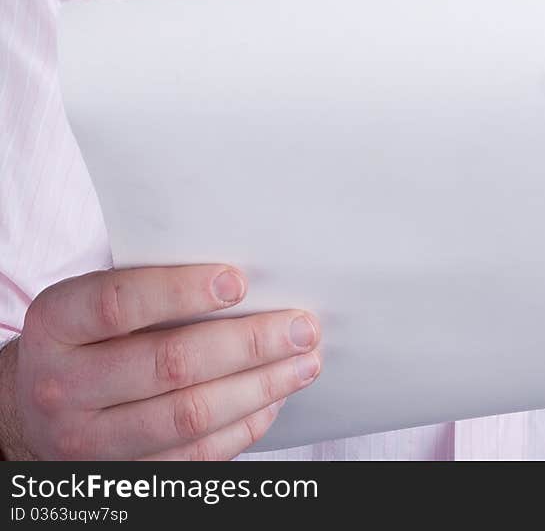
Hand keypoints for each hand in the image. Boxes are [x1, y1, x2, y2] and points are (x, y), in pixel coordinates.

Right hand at [9, 265, 320, 460]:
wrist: (30, 407)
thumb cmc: (81, 335)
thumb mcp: (88, 299)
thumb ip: (147, 285)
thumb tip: (241, 280)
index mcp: (57, 324)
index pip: (120, 303)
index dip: (181, 290)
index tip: (239, 280)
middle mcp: (66, 386)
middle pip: (168, 365)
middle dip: (247, 344)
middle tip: (302, 326)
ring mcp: (89, 441)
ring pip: (188, 416)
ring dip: (258, 388)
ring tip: (303, 362)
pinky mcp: (122, 475)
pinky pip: (193, 458)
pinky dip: (241, 428)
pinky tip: (272, 400)